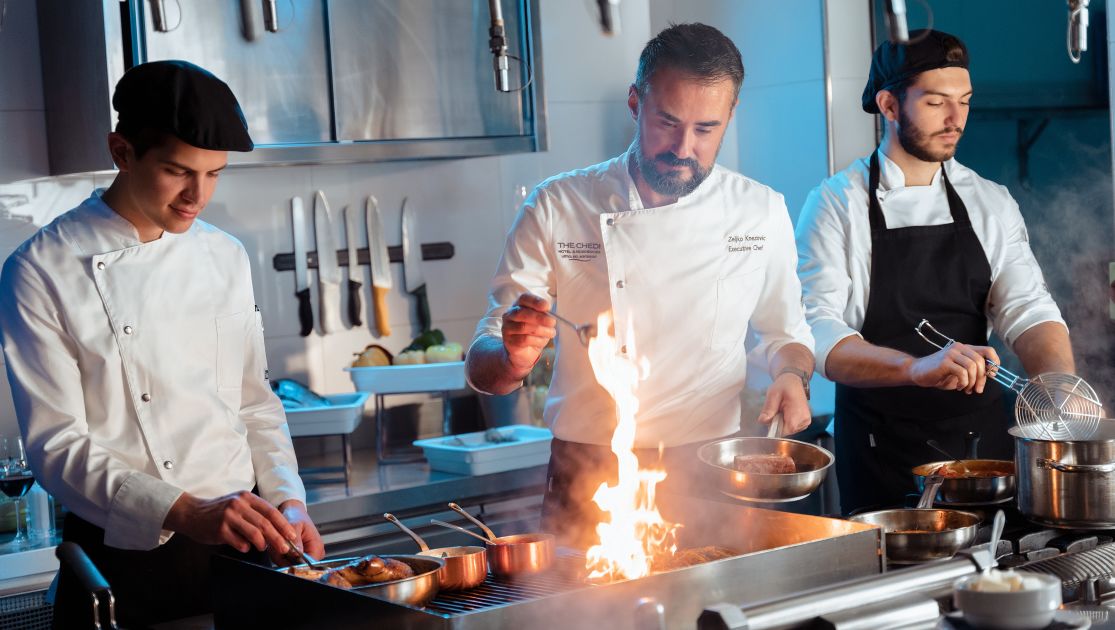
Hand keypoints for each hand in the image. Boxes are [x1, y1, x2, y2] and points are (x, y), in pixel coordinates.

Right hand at [163, 490, 296, 555]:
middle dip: (278, 538)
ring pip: (254, 533)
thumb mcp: (238, 504)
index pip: (271, 511)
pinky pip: (239, 542)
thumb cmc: (219, 511)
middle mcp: (239, 505)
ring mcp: (229, 517)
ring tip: (263, 547)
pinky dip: (245, 547)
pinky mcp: (220, 529)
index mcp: (247, 498)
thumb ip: (255, 514)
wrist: (191, 513)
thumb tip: (277, 530)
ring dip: (262, 543)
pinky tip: (245, 547)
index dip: (283, 525)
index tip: (292, 536)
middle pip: (265, 524)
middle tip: (285, 548)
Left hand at [275, 500, 324, 564]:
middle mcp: (314, 553)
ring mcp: (306, 556)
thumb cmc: (295, 516)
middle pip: (298, 566)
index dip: (295, 564)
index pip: (309, 564)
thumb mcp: (295, 525)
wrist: (292, 512)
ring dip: (280, 556)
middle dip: (284, 558)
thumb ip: (295, 540)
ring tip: (278, 543)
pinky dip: (279, 555)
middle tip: (278, 546)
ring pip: (289, 565)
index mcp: (317, 546)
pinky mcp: (298, 557)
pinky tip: (278, 546)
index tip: (284, 555)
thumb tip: (296, 554)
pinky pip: (286, 562)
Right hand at [501, 293, 555, 373]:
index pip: (524, 298)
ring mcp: (507, 328)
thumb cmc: (534, 333)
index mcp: (519, 305)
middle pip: (522, 313)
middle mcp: (510, 315)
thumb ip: (545, 316)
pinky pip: (524, 340)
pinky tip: (542, 341)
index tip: (547, 307)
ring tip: (551, 333)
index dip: (535, 301)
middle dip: (539, 317)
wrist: (525, 351)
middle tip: (552, 322)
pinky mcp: (509, 341)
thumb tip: (551, 316)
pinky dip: (537, 340)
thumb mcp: (541, 321)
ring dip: (541, 330)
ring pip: (524, 327)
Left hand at [758, 373, 811, 434]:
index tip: (771, 418)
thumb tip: (763, 421)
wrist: (793, 382)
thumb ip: (769, 408)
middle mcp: (804, 420)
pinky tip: (786, 413)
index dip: (775, 427)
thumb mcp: (773, 394)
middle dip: (778, 424)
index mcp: (798, 413)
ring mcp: (806, 422)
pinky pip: (792, 428)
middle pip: (786, 431)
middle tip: (776, 410)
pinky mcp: (804, 422)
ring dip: (782, 423)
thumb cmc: (784, 386)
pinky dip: (786, 422)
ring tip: (781, 410)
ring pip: (789, 430)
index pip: (785, 430)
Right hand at [908, 342, 998, 393]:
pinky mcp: (944, 362)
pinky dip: (964, 382)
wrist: (917, 372)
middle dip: (982, 378)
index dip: (995, 362)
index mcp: (965, 348)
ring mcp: (951, 353)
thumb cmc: (939, 374)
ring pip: (973, 367)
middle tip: (978, 389)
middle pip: (981, 361)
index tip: (992, 375)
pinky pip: (962, 372)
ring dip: (972, 382)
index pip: (988, 350)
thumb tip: (989, 376)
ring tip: (966, 389)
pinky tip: (959, 386)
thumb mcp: (960, 372)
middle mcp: (959, 348)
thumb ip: (973, 371)